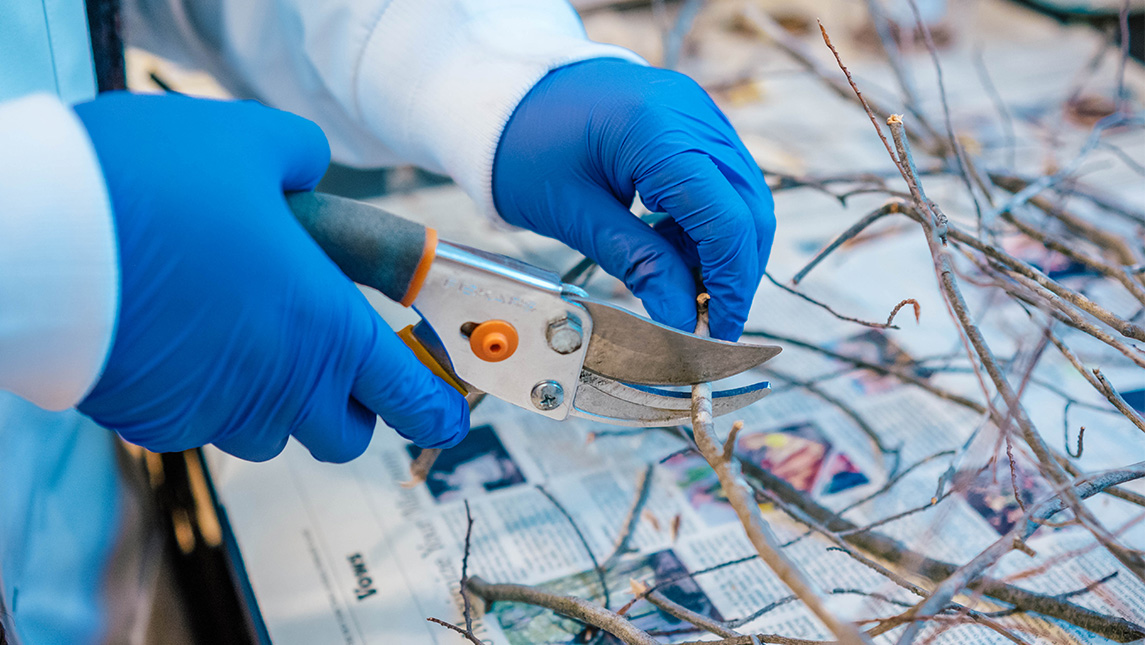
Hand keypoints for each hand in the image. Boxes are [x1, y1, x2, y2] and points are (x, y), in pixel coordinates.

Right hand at [74, 93, 467, 461]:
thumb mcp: (252, 143)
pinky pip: (201, 422)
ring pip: (271, 433)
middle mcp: (280, 382)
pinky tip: (185, 339)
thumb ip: (301, 158)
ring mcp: (215, 408)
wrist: (39, 234)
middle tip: (336, 362)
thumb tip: (310, 165)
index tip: (447, 414)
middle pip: (344, 434)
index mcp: (325, 325)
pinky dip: (208, 393)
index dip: (437, 410)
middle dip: (351, 407)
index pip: (409, 396)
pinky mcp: (155, 419)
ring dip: (276, 401)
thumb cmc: (152, 185)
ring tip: (246, 335)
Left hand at [492, 59, 774, 340]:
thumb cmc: (523, 147)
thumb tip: (683, 320)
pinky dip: (709, 223)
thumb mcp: (574, 215)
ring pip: (744, 197)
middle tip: (708, 321)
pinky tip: (673, 246)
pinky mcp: (694, 122)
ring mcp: (698, 113)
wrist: (504, 94)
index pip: (727, 221)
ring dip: (724, 250)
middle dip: (735, 273)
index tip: (718, 331)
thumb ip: (638, 265)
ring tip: (680, 283)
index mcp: (659, 129)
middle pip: (749, 209)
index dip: (730, 285)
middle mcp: (692, 113)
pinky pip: (724, 180)